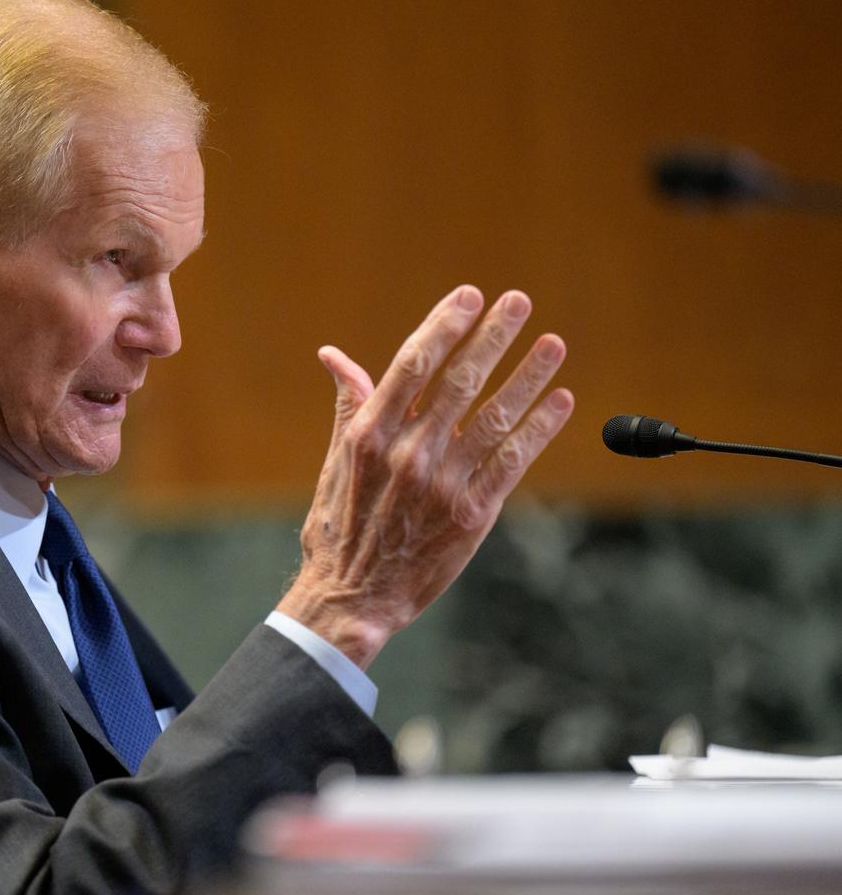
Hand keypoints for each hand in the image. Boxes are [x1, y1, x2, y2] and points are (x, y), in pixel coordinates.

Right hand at [277, 285, 572, 668]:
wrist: (353, 598)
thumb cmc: (339, 528)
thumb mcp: (335, 462)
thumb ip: (348, 405)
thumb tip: (335, 357)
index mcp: (368, 435)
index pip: (413, 366)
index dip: (444, 327)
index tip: (469, 297)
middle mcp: (407, 454)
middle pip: (458, 383)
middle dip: (492, 338)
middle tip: (519, 302)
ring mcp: (441, 486)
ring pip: (494, 418)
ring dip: (527, 377)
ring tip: (552, 344)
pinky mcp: (470, 516)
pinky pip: (511, 463)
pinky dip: (537, 429)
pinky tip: (559, 402)